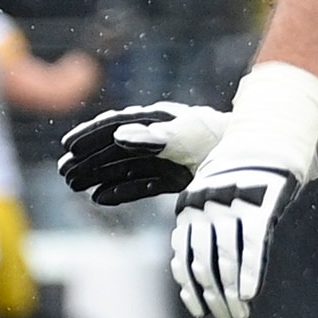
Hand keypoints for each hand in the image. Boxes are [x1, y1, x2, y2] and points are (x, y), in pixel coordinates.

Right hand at [58, 102, 228, 205]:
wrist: (254, 157)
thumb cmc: (220, 138)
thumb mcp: (186, 136)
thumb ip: (154, 137)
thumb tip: (118, 137)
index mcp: (161, 119)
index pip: (118, 124)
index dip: (92, 134)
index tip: (68, 146)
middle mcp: (161, 137)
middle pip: (117, 147)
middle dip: (90, 158)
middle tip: (63, 172)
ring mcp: (169, 157)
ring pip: (125, 167)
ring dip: (100, 175)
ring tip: (73, 185)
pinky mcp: (177, 176)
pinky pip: (143, 184)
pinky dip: (123, 191)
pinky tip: (100, 198)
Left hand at [171, 159, 305, 317]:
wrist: (268, 136)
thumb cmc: (245, 169)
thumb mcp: (215, 193)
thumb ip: (207, 225)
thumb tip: (200, 263)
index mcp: (189, 207)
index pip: (185, 257)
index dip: (191, 287)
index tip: (199, 310)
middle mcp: (204, 208)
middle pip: (205, 262)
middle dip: (212, 295)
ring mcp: (231, 207)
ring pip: (226, 259)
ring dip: (230, 291)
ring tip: (237, 314)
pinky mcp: (258, 206)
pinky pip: (252, 246)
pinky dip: (250, 272)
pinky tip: (249, 294)